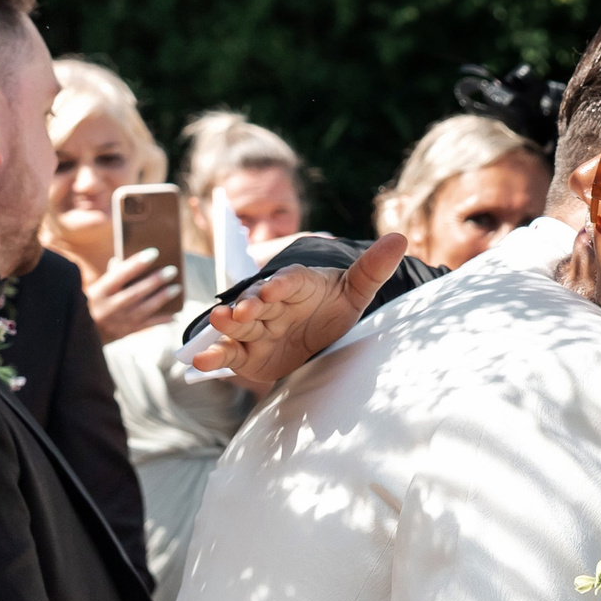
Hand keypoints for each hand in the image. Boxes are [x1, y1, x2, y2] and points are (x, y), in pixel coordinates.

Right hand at [85, 248, 181, 343]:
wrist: (83, 333)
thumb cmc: (92, 302)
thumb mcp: (95, 288)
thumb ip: (112, 275)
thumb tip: (123, 259)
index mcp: (98, 292)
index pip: (119, 275)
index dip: (136, 264)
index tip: (154, 252)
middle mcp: (108, 308)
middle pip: (135, 293)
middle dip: (155, 281)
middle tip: (172, 270)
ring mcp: (117, 322)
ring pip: (143, 309)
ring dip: (162, 298)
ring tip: (176, 288)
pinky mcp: (125, 333)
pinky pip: (147, 325)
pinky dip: (162, 320)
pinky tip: (175, 314)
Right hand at [188, 233, 406, 387]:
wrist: (320, 333)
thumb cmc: (335, 305)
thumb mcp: (357, 289)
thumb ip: (373, 267)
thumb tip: (401, 237)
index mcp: (297, 285)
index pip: (289, 281)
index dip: (281, 285)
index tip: (274, 288)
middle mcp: (271, 304)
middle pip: (257, 302)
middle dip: (248, 306)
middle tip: (238, 310)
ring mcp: (257, 328)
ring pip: (237, 325)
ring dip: (225, 325)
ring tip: (217, 324)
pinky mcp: (247, 352)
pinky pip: (228, 353)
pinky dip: (214, 356)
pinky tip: (200, 362)